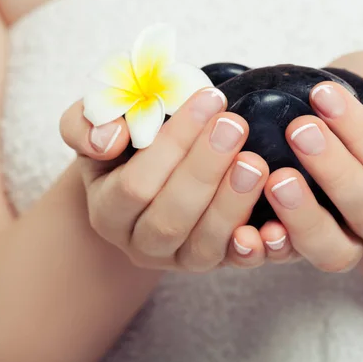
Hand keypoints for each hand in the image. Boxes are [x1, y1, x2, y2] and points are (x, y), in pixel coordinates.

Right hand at [60, 88, 271, 270]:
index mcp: (107, 210)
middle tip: (234, 126)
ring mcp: (180, 259)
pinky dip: (257, 246)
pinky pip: (236, 262)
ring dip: (232, 204)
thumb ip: (88, 124)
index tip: (208, 99)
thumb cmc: (132, 141)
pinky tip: (274, 221)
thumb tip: (108, 141)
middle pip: (171, 218)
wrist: (155, 170)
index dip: (173, 144)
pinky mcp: (216, 263)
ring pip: (204, 245)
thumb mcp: (100, 124)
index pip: (136, 184)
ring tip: (256, 162)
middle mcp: (140, 243)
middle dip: (205, 170)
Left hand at [243, 51, 362, 271]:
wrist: (337, 123)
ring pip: (335, 252)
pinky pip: (292, 260)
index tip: (322, 94)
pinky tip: (247, 226)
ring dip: (304, 218)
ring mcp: (347, 240)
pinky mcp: (305, 247)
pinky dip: (270, 249)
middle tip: (298, 129)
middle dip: (334, 171)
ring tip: (276, 179)